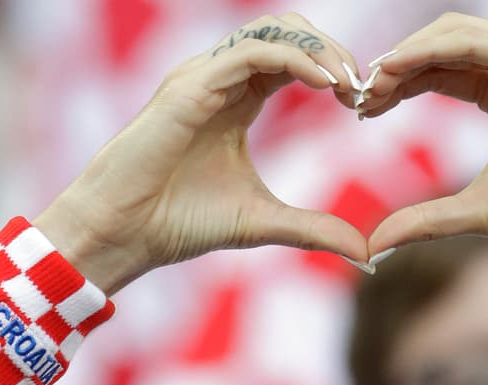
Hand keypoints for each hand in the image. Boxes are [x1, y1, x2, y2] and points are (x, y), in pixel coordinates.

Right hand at [38, 14, 367, 292]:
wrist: (123, 233)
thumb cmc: (177, 223)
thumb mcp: (261, 223)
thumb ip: (313, 230)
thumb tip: (365, 252)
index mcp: (236, 100)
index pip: (294, 59)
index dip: (334, 70)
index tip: (363, 105)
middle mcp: (220, 79)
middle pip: (288, 32)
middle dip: (333, 51)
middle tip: (364, 89)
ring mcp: (202, 76)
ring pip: (272, 31)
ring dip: (320, 50)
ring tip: (350, 85)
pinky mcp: (190, 86)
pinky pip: (251, 52)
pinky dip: (294, 60)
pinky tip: (325, 85)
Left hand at [360, 14, 487, 254]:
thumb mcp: (475, 211)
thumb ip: (425, 220)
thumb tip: (375, 244)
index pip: (438, 72)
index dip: (397, 86)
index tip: (363, 112)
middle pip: (439, 47)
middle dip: (395, 67)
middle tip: (359, 97)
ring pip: (454, 34)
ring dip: (408, 53)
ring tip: (374, 83)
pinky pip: (476, 41)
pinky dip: (433, 49)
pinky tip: (400, 69)